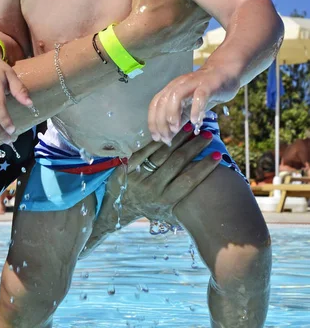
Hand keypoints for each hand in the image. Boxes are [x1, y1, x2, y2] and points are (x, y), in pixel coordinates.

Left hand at [81, 128, 220, 257]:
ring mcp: (140, 175)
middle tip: (208, 134)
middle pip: (178, 162)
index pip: (189, 181)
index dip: (204, 168)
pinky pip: (147, 148)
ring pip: (163, 152)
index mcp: (166, 200)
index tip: (218, 155)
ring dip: (180, 138)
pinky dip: (160, 138)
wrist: (118, 207)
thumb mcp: (168, 209)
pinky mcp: (128, 165)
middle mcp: (153, 188)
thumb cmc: (151, 207)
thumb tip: (212, 191)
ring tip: (192, 127)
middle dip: (195, 147)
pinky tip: (171, 129)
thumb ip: (185, 199)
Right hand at [119, 0, 209, 58]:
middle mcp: (203, 15)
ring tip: (176, 8)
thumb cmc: (146, 3)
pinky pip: (190, 37)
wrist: (137, 39)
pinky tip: (176, 27)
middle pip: (199, 0)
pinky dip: (184, 32)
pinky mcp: (187, 45)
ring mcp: (196, 32)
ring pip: (197, 19)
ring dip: (189, 14)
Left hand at [148, 65, 239, 144]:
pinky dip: (196, 108)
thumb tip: (168, 136)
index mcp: (172, 89)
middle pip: (163, 101)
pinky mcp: (208, 85)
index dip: (153, 121)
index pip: (155, 104)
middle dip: (161, 122)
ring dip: (173, 113)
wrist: (225, 73)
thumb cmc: (205, 92)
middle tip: (166, 138)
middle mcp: (179, 84)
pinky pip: (200, 95)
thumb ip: (179, 119)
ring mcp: (193, 83)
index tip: (156, 137)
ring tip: (176, 129)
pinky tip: (195, 121)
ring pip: (176, 95)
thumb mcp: (189, 107)